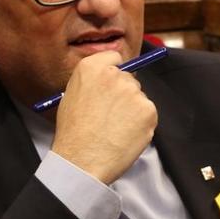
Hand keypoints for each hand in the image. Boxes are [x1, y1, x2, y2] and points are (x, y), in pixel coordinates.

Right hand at [50, 51, 156, 184]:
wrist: (82, 161)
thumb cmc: (73, 133)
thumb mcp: (71, 96)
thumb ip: (92, 82)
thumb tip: (110, 81)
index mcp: (91, 67)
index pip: (114, 57)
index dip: (114, 72)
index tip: (112, 85)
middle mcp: (114, 74)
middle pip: (129, 78)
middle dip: (124, 94)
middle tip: (111, 116)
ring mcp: (134, 91)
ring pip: (139, 98)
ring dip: (132, 111)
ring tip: (114, 130)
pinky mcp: (148, 110)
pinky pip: (148, 114)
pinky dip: (140, 124)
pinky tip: (124, 136)